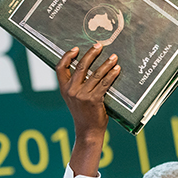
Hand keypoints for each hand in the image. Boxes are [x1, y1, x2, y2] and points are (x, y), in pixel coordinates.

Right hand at [56, 43, 119, 176]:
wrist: (88, 131)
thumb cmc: (83, 113)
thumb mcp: (74, 98)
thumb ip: (76, 85)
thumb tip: (88, 66)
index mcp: (64, 89)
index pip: (60, 68)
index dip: (67, 56)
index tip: (76, 49)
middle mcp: (71, 91)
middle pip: (80, 66)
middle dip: (91, 54)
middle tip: (99, 46)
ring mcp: (82, 95)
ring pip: (95, 74)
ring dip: (106, 64)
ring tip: (114, 57)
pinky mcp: (94, 100)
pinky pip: (104, 83)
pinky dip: (112, 75)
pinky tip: (117, 70)